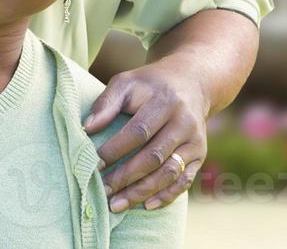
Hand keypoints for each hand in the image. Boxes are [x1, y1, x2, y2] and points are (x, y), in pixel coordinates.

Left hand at [86, 60, 208, 212]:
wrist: (193, 81)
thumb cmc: (151, 85)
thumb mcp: (128, 82)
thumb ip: (107, 103)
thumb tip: (86, 129)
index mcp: (165, 101)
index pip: (139, 131)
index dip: (115, 150)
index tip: (93, 165)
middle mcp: (184, 121)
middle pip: (154, 156)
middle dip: (125, 177)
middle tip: (102, 191)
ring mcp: (195, 140)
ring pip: (169, 172)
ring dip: (142, 192)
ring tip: (116, 205)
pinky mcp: (200, 154)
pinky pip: (185, 180)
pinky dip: (167, 196)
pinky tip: (147, 205)